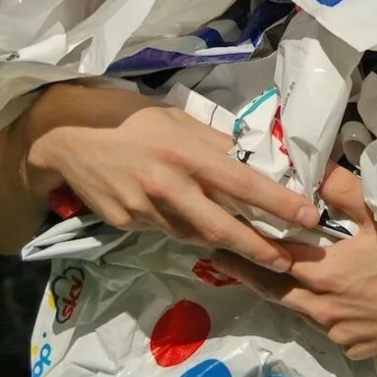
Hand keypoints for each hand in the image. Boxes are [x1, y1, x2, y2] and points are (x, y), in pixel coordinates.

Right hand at [21, 83, 320, 271]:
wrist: (67, 134)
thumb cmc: (127, 116)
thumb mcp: (177, 117)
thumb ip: (213, 142)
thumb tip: (252, 158)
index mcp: (186, 153)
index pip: (243, 183)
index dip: (279, 203)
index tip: (309, 217)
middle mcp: (169, 186)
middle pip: (223, 227)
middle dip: (260, 248)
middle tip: (289, 261)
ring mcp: (145, 210)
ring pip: (194, 234)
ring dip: (223, 241)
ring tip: (251, 247)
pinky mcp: (127, 224)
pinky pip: (165, 230)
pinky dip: (183, 229)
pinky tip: (189, 221)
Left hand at [211, 165, 376, 359]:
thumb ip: (341, 190)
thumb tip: (310, 166)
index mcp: (324, 274)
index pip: (271, 256)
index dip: (245, 242)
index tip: (219, 231)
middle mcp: (323, 309)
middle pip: (273, 290)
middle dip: (247, 271)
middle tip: (220, 254)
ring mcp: (338, 333)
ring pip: (298, 310)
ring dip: (283, 290)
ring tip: (265, 268)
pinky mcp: (355, 347)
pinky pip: (326, 327)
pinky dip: (317, 309)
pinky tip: (320, 294)